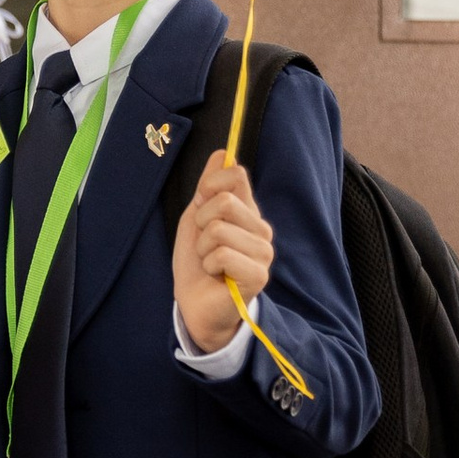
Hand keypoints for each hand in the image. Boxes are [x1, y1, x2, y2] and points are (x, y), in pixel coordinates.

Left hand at [173, 151, 273, 353]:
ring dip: (202, 248)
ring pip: (218, 228)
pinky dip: (208, 264)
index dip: (209, 186)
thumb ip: (208, 187)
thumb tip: (222, 152)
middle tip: (204, 244)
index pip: (236, 174)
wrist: (195, 304)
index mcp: (248, 211)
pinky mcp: (258, 274)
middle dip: (200, 222)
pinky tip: (216, 275)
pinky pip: (222, 254)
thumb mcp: (195, 218)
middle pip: (223, 200)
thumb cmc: (196, 263)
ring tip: (210, 262)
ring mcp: (263, 251)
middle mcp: (261, 228)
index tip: (200, 208)